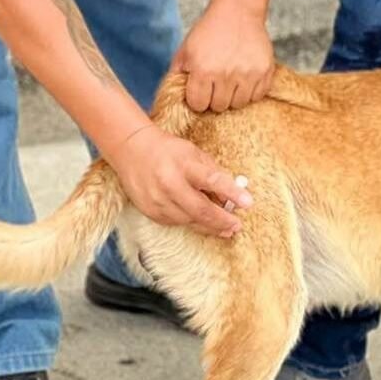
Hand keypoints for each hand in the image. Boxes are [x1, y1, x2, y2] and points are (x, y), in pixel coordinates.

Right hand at [108, 125, 254, 237]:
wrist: (132, 150)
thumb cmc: (169, 151)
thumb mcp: (194, 153)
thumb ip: (214, 173)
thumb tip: (232, 197)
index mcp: (184, 164)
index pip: (212, 180)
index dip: (231, 193)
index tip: (248, 203)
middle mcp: (169, 183)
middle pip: (201, 209)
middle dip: (222, 220)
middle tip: (237, 225)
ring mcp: (158, 200)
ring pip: (190, 220)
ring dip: (210, 226)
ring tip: (226, 228)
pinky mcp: (150, 211)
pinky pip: (177, 223)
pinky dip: (192, 223)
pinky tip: (202, 222)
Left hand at [173, 0, 274, 111]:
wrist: (237, 11)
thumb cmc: (209, 31)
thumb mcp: (185, 50)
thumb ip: (177, 74)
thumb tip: (172, 97)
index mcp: (203, 69)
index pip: (199, 104)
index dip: (198, 99)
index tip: (201, 91)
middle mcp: (226, 74)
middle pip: (219, 106)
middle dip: (215, 98)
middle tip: (216, 84)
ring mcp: (248, 73)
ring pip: (238, 104)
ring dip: (233, 96)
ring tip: (230, 81)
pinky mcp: (264, 71)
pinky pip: (257, 96)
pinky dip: (250, 92)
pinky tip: (243, 78)